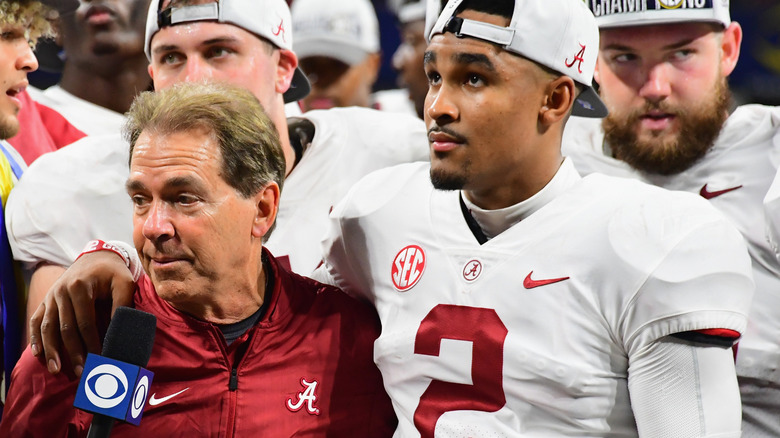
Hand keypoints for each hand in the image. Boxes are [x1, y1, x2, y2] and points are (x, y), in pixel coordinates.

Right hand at [29, 250, 134, 376]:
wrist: (96, 257)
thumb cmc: (114, 273)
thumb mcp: (125, 283)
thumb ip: (122, 304)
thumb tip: (119, 331)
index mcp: (80, 287)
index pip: (85, 322)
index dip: (92, 342)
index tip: (99, 358)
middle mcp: (61, 291)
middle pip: (65, 328)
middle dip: (73, 352)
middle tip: (81, 372)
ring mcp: (51, 296)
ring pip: (47, 327)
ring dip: (51, 350)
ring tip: (56, 370)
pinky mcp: (46, 300)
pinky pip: (36, 320)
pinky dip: (36, 338)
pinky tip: (38, 354)